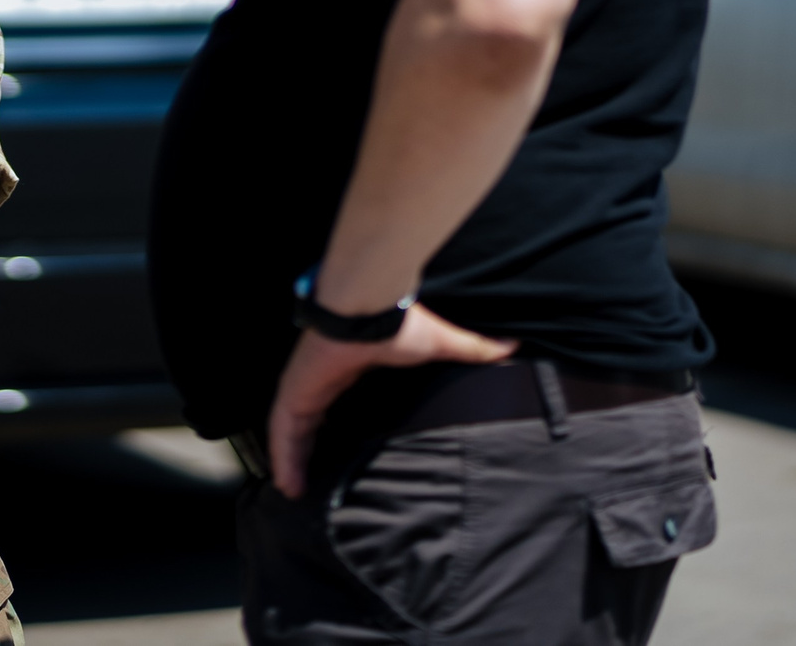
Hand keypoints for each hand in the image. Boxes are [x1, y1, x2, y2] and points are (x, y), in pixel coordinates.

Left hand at [264, 305, 516, 499]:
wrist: (369, 303)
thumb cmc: (399, 321)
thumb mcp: (441, 344)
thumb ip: (471, 349)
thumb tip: (512, 347)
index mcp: (347, 367)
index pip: (332, 399)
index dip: (328, 423)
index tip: (330, 447)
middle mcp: (321, 378)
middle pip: (306, 422)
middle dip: (303, 449)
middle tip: (305, 481)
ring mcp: (305, 385)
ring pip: (289, 432)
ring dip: (289, 460)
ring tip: (292, 491)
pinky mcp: (297, 390)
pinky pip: (283, 430)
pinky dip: (283, 456)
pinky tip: (286, 483)